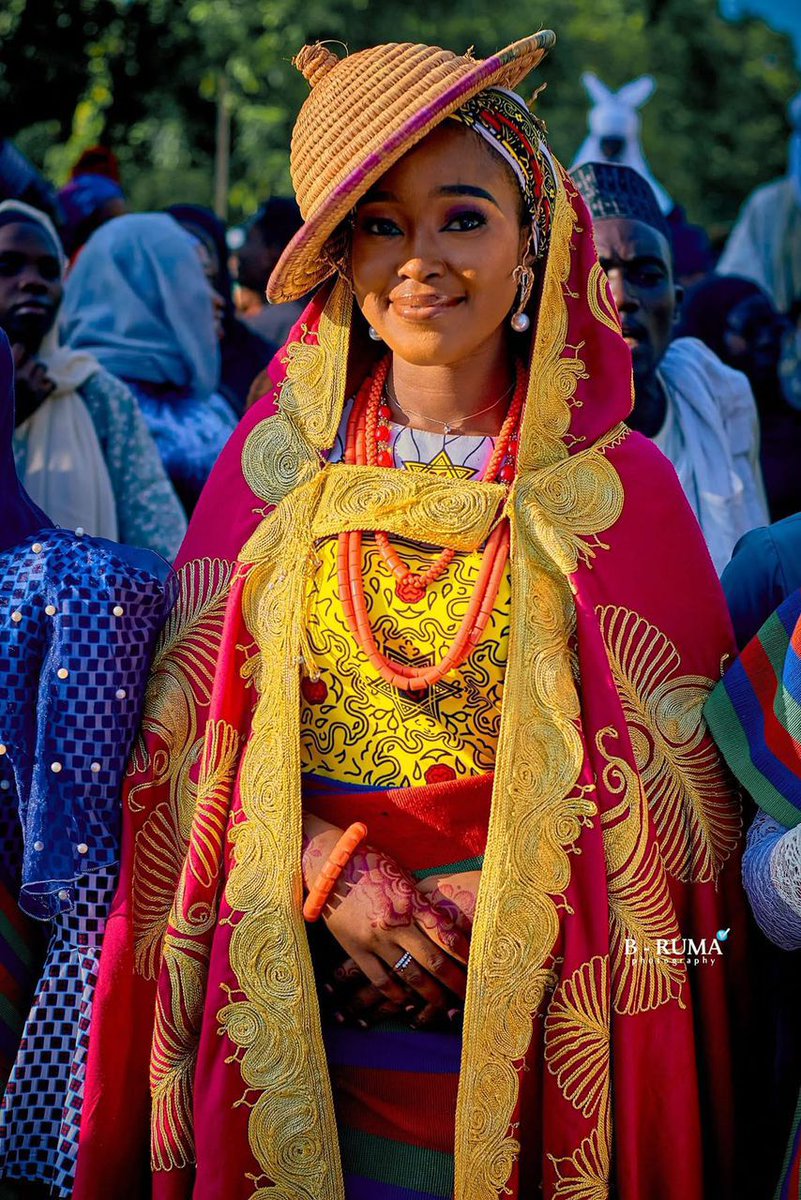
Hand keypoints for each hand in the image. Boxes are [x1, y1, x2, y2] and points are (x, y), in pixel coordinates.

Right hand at [12, 343, 54, 425]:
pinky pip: (51, 383)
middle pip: (32, 358)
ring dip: (37, 371)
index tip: (15, 358)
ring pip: (42, 367)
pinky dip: (46, 383)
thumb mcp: (0, 380)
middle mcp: (19, 376)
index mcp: (7, 369)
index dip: (18, 351)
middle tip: (21, 372)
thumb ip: (4, 366)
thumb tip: (9, 349)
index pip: (20, 347)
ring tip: (29, 378)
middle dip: (27, 363)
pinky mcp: (39, 399)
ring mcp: (31, 388)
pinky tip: (38, 387)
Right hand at [303, 817, 469, 1028]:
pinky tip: (407, 1002)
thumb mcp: (402, 877)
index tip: (480, 966)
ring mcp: (375, 939)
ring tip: (443, 1006)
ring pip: (410, 974)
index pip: (447, 933)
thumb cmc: (370, 865)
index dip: (466, 953)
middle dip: (455, 981)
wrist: (328, 866)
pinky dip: (396, 994)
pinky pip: (380, 979)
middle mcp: (396, 923)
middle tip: (470, 996)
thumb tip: (447, 920)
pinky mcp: (356, 949)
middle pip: (434, 960)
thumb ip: (421, 901)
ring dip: (430, 994)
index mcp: (412, 901)